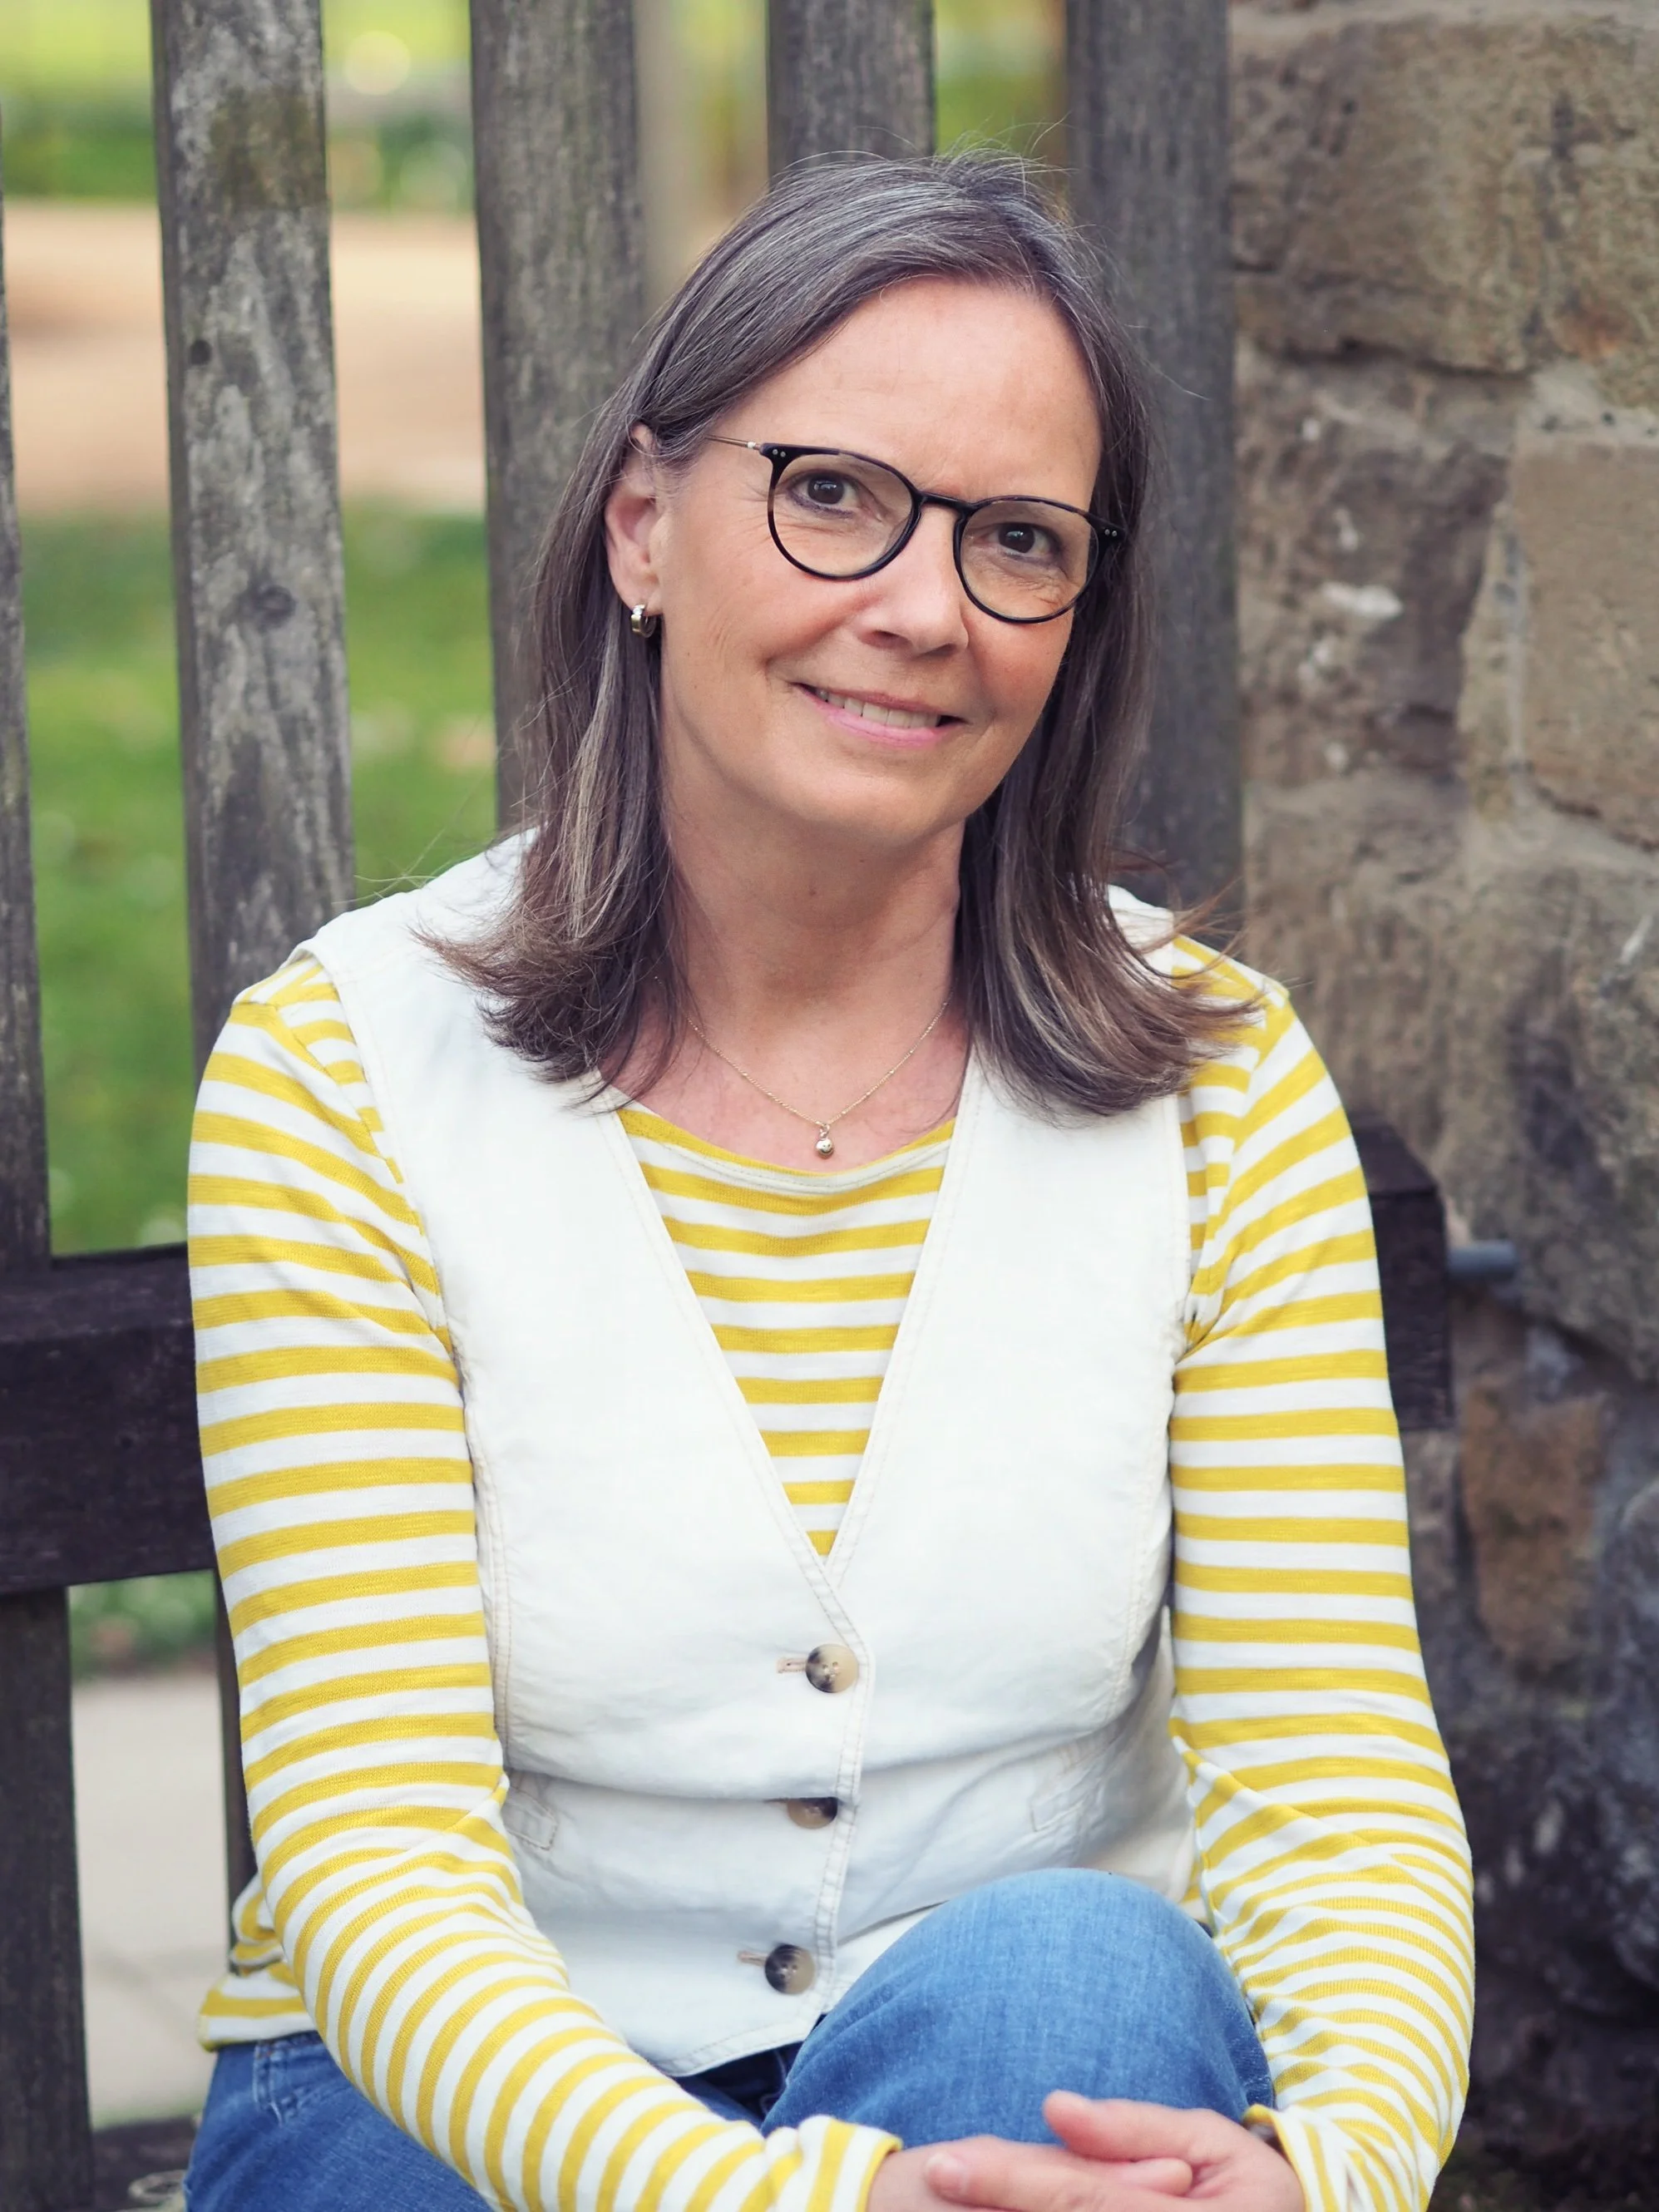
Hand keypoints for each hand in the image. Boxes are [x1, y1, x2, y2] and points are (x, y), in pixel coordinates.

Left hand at [918, 2097, 1302, 2211]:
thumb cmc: (1252, 2186)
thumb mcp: (1210, 2138)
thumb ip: (1131, 2128)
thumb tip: (1055, 2108)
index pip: (1076, 2197)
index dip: (1006, 2182)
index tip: (946, 2164)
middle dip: (990, 2208)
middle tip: (931, 2177)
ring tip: (957, 2192)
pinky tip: (994, 2208)